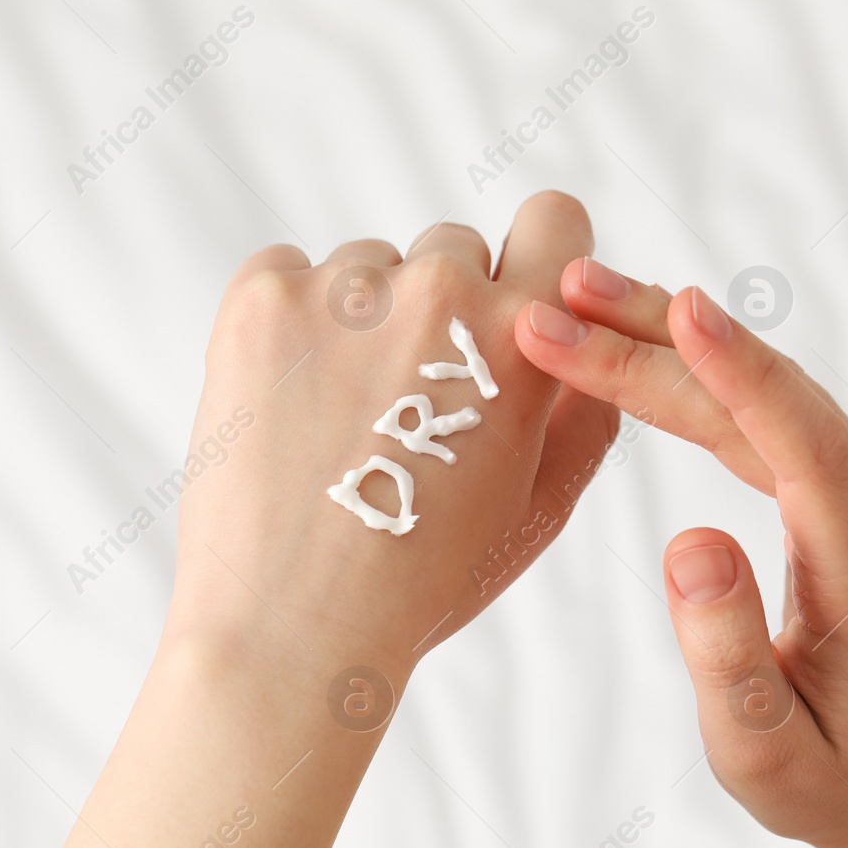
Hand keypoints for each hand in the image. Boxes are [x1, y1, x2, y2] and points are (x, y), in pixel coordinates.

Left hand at [164, 194, 619, 681]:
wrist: (292, 629)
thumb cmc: (424, 578)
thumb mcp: (543, 505)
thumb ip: (587, 404)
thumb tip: (587, 334)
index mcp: (523, 340)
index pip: (554, 219)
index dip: (533, 258)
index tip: (502, 302)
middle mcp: (439, 293)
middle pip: (452, 247)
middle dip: (438, 310)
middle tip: (406, 406)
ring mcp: (343, 291)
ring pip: (368, 267)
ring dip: (361, 320)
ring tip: (340, 422)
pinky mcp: (260, 299)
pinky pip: (286, 273)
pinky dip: (288, 323)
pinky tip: (291, 404)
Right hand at [516, 259, 847, 847]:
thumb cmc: (833, 782)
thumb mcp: (766, 757)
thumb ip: (729, 657)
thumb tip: (689, 542)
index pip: (803, 447)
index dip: (738, 373)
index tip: (678, 306)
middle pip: (770, 400)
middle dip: (656, 345)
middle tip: (552, 306)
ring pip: (769, 391)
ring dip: (670, 341)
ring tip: (576, 301)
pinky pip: (772, 409)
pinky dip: (700, 371)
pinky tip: (641, 340)